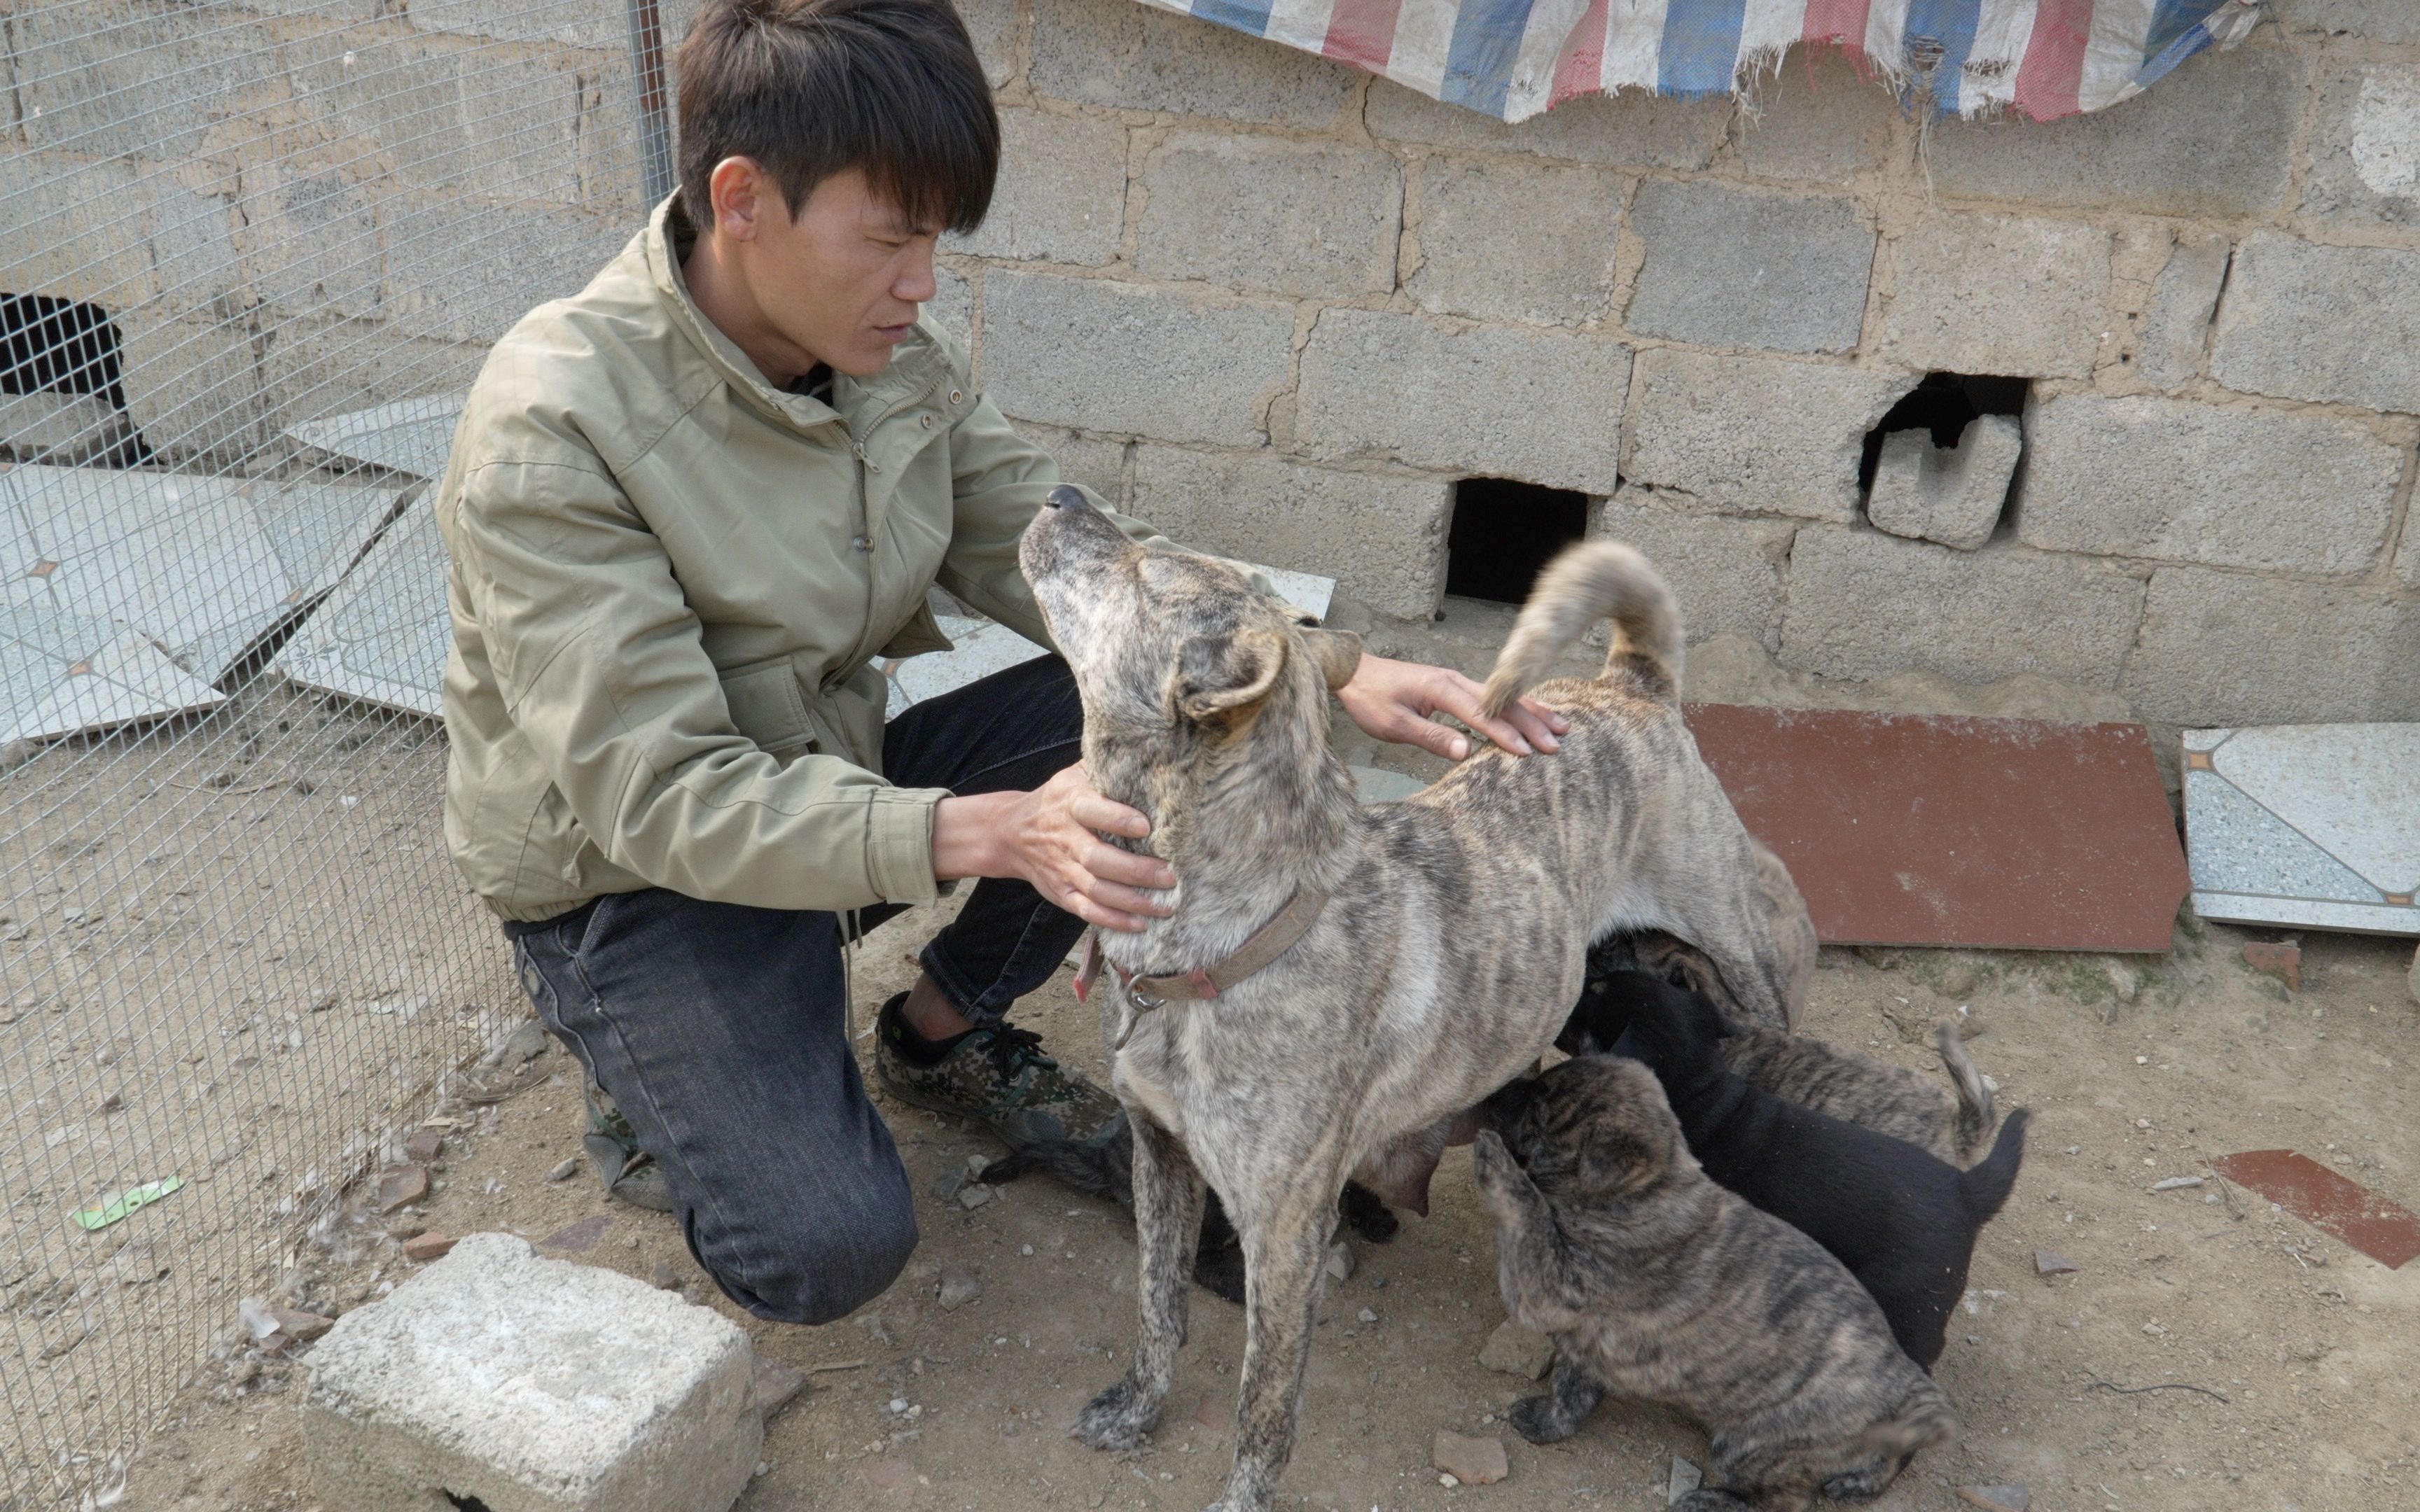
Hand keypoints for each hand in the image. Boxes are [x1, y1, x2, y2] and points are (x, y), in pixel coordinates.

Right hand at [931, 764, 1175, 932]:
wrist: (1011, 831)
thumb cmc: (1058, 799)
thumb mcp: (1074, 775)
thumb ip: (1106, 768)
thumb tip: (1151, 750)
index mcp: (1070, 803)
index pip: (1092, 810)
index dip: (1117, 819)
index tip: (1146, 826)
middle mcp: (1065, 838)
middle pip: (1098, 858)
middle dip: (1136, 870)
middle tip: (1170, 874)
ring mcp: (1062, 868)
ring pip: (1097, 890)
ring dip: (1133, 901)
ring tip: (1167, 903)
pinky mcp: (1061, 892)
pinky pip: (1087, 911)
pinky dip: (1114, 920)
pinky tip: (1142, 924)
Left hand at [1336, 653, 1567, 760]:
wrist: (1355, 672)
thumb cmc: (1371, 699)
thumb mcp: (1393, 724)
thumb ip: (1430, 736)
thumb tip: (1465, 752)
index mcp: (1441, 689)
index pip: (1481, 715)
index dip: (1505, 735)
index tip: (1527, 752)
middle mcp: (1455, 681)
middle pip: (1502, 703)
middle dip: (1531, 724)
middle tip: (1557, 743)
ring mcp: (1457, 681)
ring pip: (1503, 697)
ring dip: (1532, 712)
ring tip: (1561, 725)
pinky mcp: (1455, 686)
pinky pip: (1493, 697)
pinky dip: (1517, 705)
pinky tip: (1533, 713)